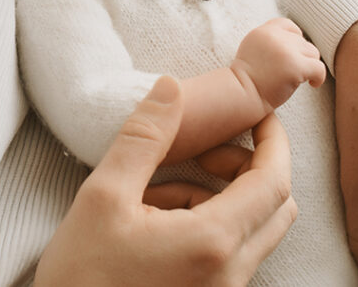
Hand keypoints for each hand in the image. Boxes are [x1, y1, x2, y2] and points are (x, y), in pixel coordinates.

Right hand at [35, 76, 297, 286]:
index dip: (273, 139)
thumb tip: (172, 89)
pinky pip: (231, 252)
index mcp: (213, 242)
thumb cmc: (81, 277)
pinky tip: (155, 219)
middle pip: (276, 206)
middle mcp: (230, 272)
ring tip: (159, 189)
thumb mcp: (103, 196)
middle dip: (250, 166)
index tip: (257, 114)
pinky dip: (208, 223)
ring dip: (222, 197)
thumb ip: (144, 138)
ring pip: (254, 230)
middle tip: (206, 150)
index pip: (274, 180)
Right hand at [233, 17, 326, 109]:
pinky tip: (312, 84)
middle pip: (302, 41)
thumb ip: (270, 41)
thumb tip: (296, 40)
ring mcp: (286, 50)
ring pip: (313, 53)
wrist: (241, 96)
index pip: (288, 25)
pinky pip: (319, 67)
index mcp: (262, 32)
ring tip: (297, 78)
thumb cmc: (247, 80)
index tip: (292, 54)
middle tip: (291, 73)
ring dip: (308, 66)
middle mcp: (274, 36)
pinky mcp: (296, 66)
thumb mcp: (252, 50)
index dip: (294, 39)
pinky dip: (318, 77)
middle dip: (300, 57)